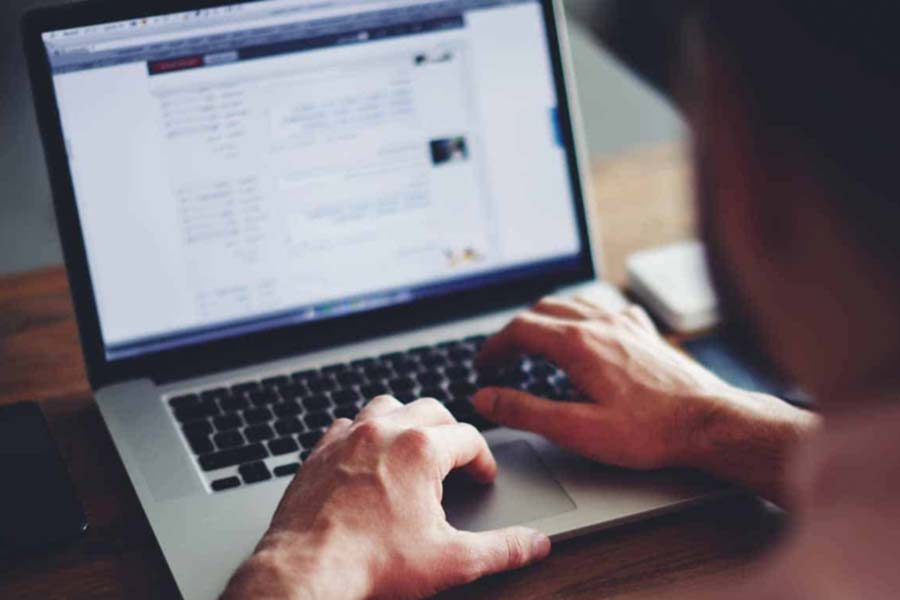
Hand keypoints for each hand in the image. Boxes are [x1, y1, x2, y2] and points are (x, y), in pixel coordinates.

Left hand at [223, 396, 550, 599]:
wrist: (307, 571)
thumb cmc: (372, 562)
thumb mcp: (451, 560)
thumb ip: (501, 548)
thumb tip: (534, 543)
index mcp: (421, 449)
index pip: (469, 438)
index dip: (484, 459)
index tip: (483, 478)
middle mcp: (384, 431)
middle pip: (431, 410)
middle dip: (450, 431)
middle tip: (456, 459)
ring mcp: (348, 437)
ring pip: (387, 406)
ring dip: (406, 421)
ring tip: (414, 447)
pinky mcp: (319, 451)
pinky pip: (346, 424)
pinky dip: (362, 433)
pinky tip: (366, 456)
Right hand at [472, 297, 815, 499]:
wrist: (710, 422)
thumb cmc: (650, 431)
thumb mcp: (577, 429)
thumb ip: (525, 410)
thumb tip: (486, 397)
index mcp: (578, 344)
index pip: (519, 330)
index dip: (494, 347)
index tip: (483, 365)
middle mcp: (600, 323)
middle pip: (542, 311)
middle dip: (515, 332)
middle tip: (503, 359)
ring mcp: (625, 323)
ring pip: (572, 303)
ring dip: (545, 319)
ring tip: (535, 343)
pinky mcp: (645, 332)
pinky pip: (604, 308)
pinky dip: (582, 316)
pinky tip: (587, 332)